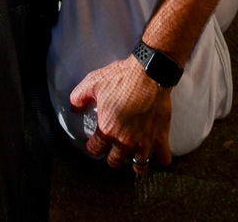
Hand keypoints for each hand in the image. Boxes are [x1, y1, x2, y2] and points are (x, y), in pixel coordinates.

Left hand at [71, 56, 174, 170]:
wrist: (149, 73)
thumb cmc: (120, 78)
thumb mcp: (92, 82)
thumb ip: (78, 97)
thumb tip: (74, 109)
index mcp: (107, 130)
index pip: (95, 149)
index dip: (93, 146)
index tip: (95, 143)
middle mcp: (125, 141)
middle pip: (115, 161)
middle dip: (113, 157)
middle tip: (114, 150)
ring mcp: (144, 141)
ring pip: (139, 165)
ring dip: (136, 163)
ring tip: (135, 158)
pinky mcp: (160, 137)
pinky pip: (163, 157)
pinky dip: (162, 158)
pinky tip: (160, 156)